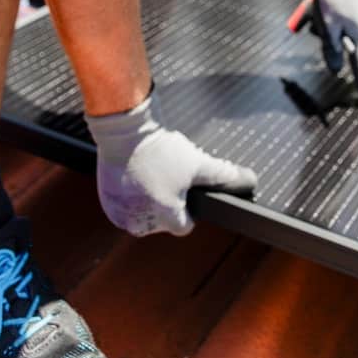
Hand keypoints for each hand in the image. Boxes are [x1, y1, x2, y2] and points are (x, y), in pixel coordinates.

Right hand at [87, 89, 256, 235]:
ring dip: (148, 199)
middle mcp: (141, 224)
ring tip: (152, 173)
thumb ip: (223, 175)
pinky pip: (125, 205)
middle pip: (163, 221)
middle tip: (168, 176)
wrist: (124, 132)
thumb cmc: (161, 150)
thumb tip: (250, 181)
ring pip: (144, 213)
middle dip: (168, 202)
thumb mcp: (198, 162)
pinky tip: (137, 175)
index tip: (185, 188)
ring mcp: (121, 215)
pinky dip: (131, 194)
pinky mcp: (107, 204)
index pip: (184, 225)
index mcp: (165, 218)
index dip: (189, 206)